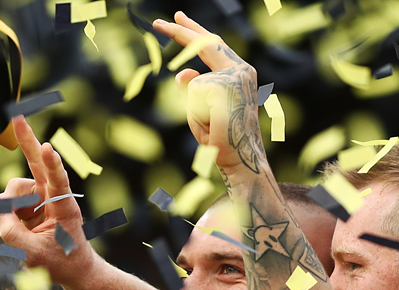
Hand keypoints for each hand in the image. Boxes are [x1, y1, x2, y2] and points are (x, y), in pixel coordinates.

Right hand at [0, 117, 95, 282]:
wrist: (71, 271)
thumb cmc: (60, 263)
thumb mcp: (32, 253)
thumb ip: (10, 231)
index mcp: (64, 206)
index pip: (58, 180)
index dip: (52, 164)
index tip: (48, 148)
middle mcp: (52, 196)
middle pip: (36, 164)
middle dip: (26, 141)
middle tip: (17, 116)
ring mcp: (39, 199)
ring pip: (13, 190)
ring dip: (3, 206)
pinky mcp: (28, 206)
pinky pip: (6, 203)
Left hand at [152, 13, 264, 174]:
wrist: (239, 162)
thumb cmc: (220, 139)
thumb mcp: (198, 109)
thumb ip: (191, 88)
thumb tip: (183, 71)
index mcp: (239, 73)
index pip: (212, 44)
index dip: (192, 31)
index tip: (177, 18)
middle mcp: (241, 70)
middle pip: (205, 43)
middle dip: (179, 32)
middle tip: (157, 23)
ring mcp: (235, 76)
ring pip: (193, 82)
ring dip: (195, 108)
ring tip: (212, 124)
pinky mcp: (225, 86)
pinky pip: (193, 92)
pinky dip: (196, 111)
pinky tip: (213, 122)